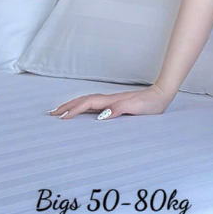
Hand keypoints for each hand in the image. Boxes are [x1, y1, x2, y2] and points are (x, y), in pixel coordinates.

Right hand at [47, 83, 175, 120]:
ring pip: (87, 101)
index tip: (60, 118)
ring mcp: (112, 100)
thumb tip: (102, 115)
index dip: (73, 110)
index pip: (87, 104)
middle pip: (82, 101)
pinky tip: (83, 111)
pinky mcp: (116, 103)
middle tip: (51, 114)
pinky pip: (94, 104)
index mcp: (111, 101)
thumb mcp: (137, 107)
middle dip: (66, 107)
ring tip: (61, 112)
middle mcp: (109, 99)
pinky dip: (84, 107)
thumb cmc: (150, 103)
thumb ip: (120, 109)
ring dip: (73, 106)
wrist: (161, 96)